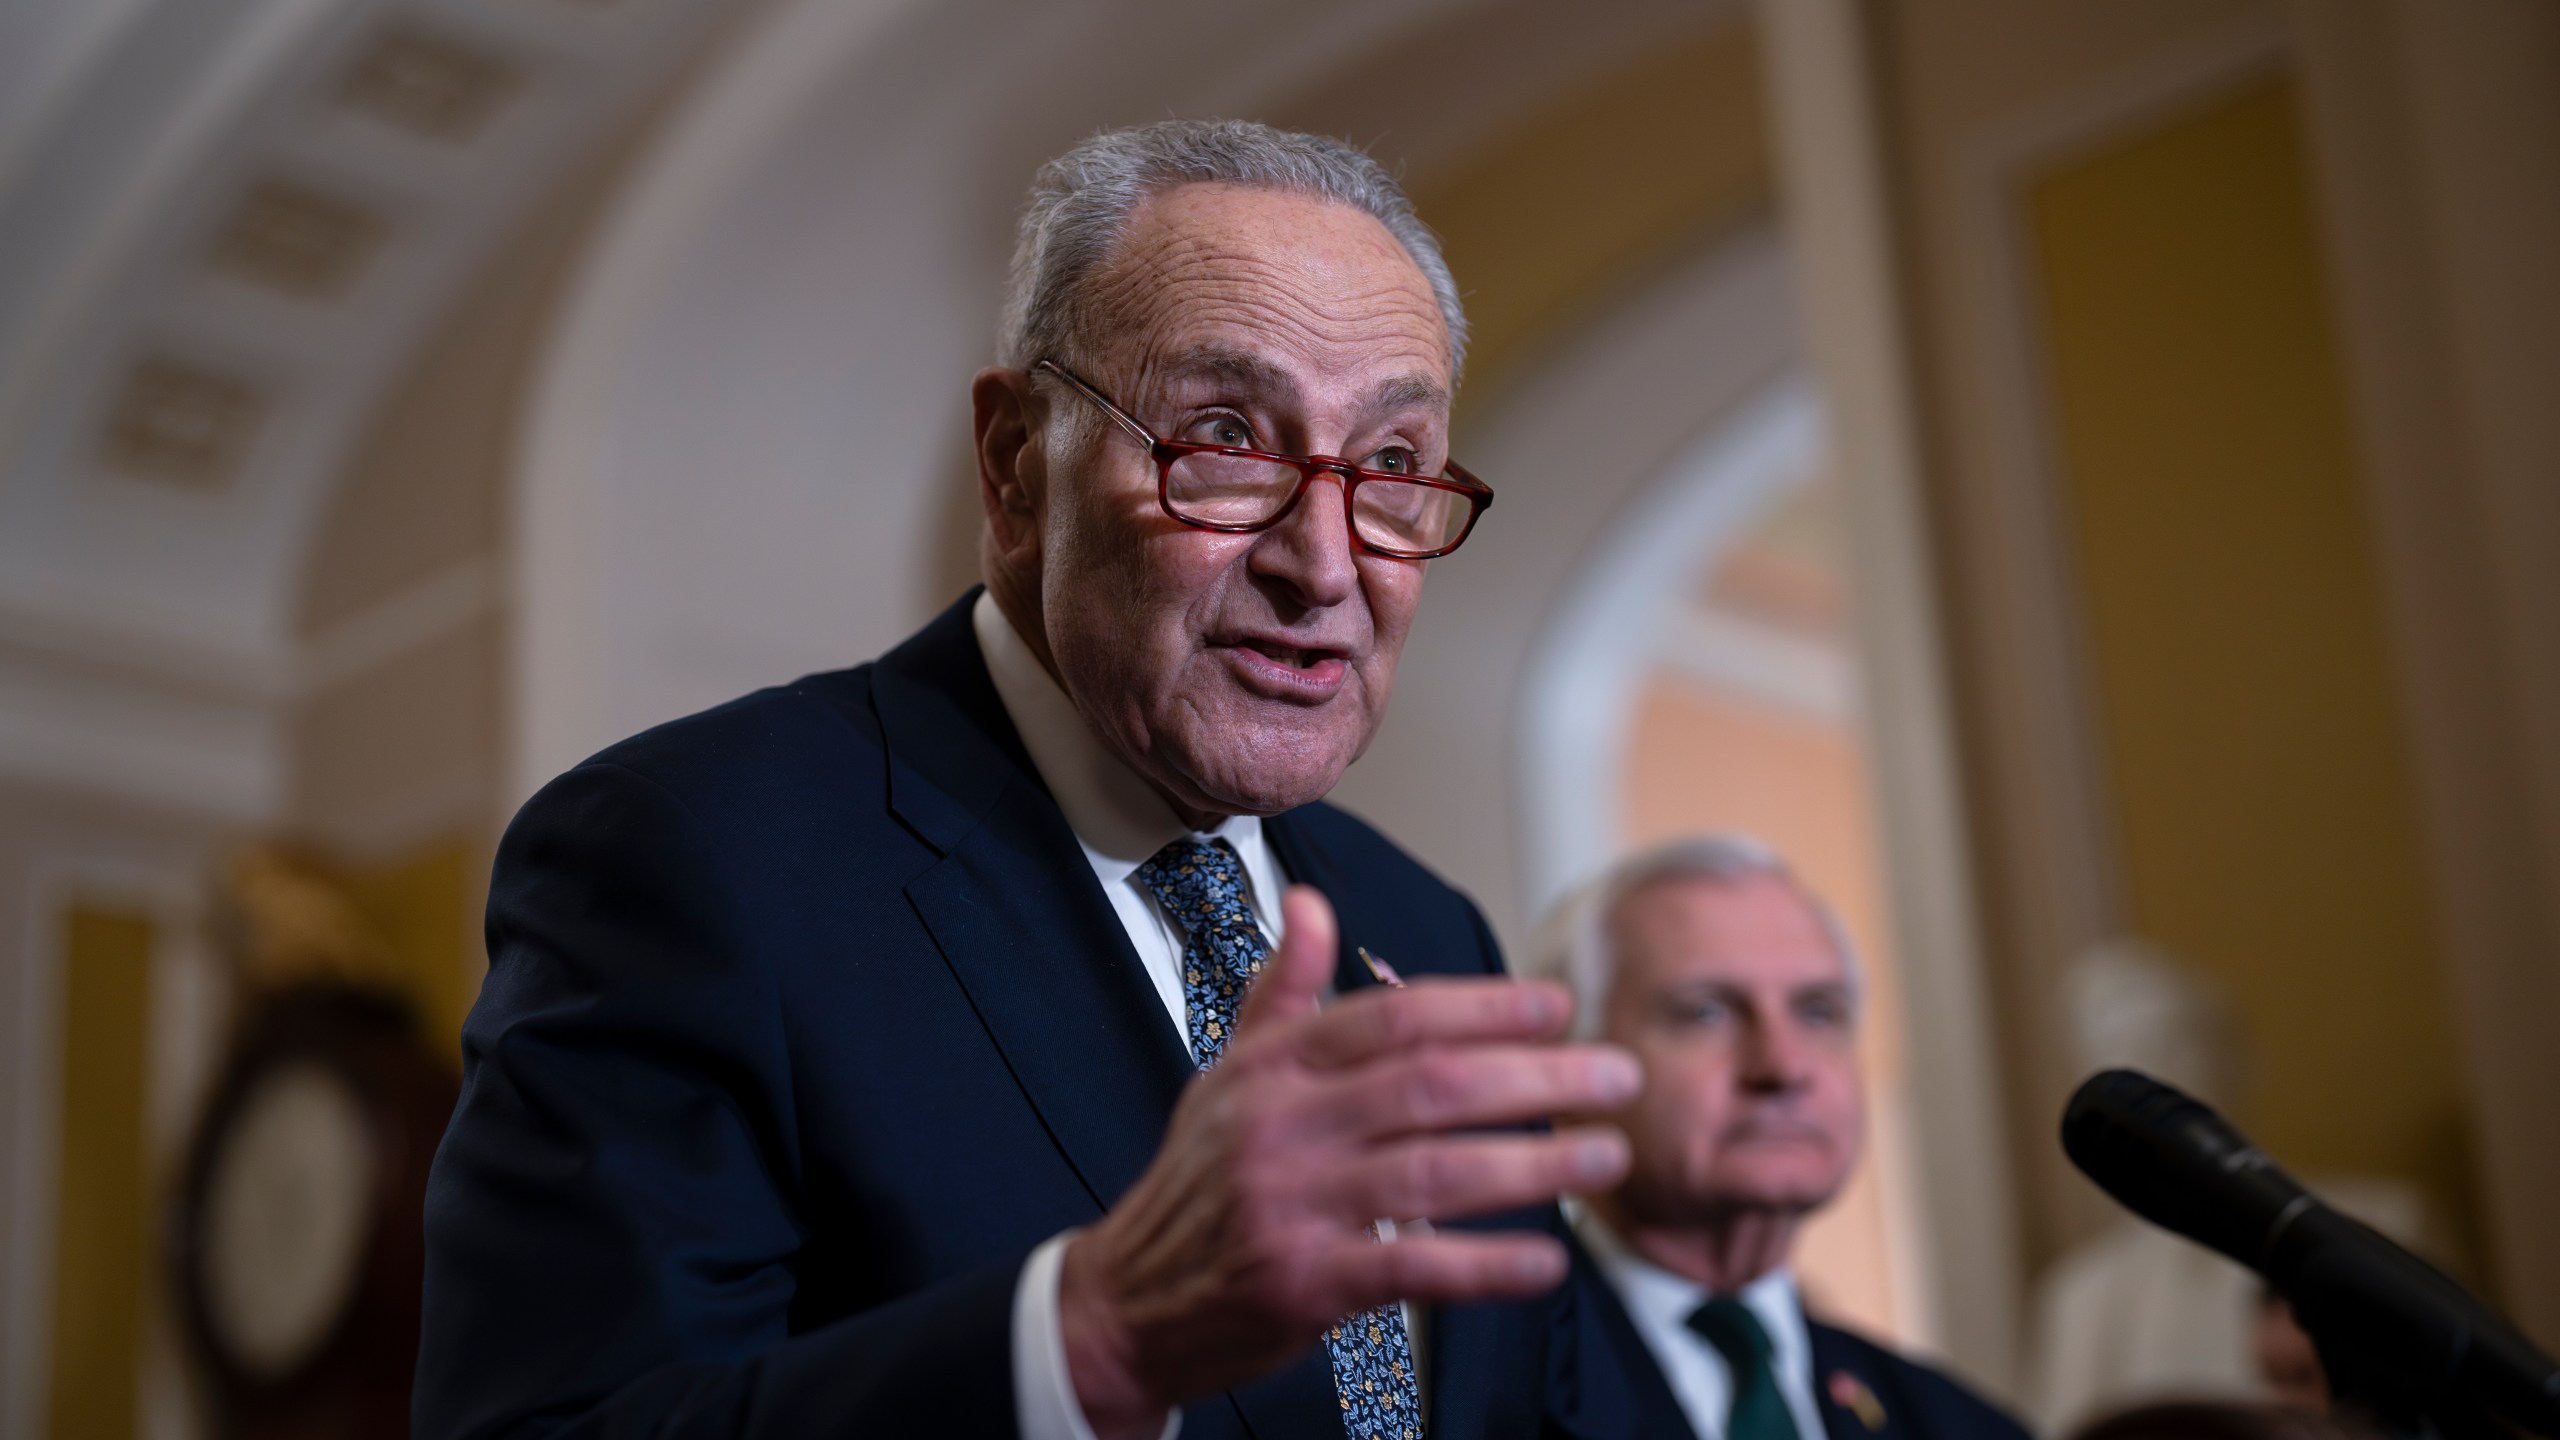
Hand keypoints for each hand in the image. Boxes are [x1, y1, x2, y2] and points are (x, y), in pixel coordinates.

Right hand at [1058, 885, 1638, 1437]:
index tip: (1555, 1005)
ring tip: (1603, 1155)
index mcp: (1270, 1068)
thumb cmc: (1200, 1184)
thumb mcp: (1228, 1076)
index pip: (1392, 1016)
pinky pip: (1412, 1266)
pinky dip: (1485, 1264)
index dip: (1483, 1005)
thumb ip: (1283, 992)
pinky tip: (1544, 1260)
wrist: (1128, 1302)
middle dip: (1536, 1076)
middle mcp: (1281, 1127)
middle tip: (1614, 1075)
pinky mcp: (1305, 1284)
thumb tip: (1310, 903)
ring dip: (1534, 1162)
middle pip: (1431, 1084)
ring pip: (1434, 1170)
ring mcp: (1292, 1206)